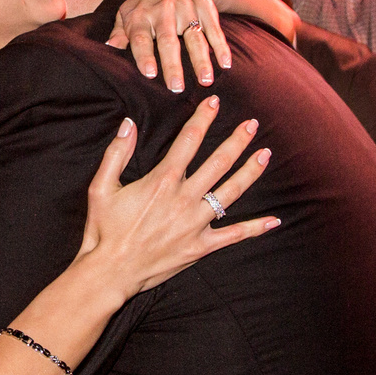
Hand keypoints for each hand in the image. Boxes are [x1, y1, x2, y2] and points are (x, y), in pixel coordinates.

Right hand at [77, 97, 279, 298]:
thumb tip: (128, 124)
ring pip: (231, 193)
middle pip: (218, 162)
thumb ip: (117, 153)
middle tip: (253, 124)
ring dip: (250, 172)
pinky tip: (274, 221)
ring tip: (265, 155)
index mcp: (162, 181)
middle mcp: (184, 198)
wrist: (111, 272)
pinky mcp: (201, 246)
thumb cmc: (104, 230)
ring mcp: (196, 223)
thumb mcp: (101, 187)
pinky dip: (255, 228)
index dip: (203, 118)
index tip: (214, 102)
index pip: (189, 140)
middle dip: (237, 141)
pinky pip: (234, 235)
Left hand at [109, 0, 230, 93]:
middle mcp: (163, 11)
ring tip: (206, 80)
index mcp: (141, 15)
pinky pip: (214, 28)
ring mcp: (186, 8)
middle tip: (177, 88)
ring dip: (201, 59)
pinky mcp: (204, 6)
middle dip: (172, 65)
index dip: (144, 55)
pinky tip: (225, 64)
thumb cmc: (145, 0)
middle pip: (168, 41)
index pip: (141, 38)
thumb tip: (110, 48)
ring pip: (194, 37)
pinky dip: (221, 46)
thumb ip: (120, 31)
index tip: (150, 74)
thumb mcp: (127, 11)